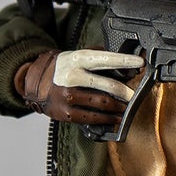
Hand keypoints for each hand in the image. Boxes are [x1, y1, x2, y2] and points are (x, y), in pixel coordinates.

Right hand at [15, 49, 133, 125]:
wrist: (35, 81)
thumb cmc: (63, 68)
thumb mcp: (79, 56)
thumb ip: (100, 59)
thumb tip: (126, 68)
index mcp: (78, 59)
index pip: (106, 59)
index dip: (125, 61)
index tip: (140, 63)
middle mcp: (73, 76)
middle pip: (108, 86)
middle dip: (127, 92)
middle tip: (135, 95)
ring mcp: (68, 96)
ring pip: (103, 104)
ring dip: (119, 108)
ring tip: (127, 108)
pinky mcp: (66, 113)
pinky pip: (92, 118)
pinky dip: (107, 119)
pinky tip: (115, 119)